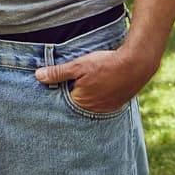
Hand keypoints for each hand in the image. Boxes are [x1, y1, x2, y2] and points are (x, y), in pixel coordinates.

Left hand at [34, 45, 159, 113]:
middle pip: (76, 104)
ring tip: (90, 84)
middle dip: (72, 95)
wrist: (136, 64)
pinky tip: (100, 87)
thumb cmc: (105, 64)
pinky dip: (99, 98)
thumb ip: (58, 73)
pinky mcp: (116, 105)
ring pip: (90, 105)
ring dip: (87, 97)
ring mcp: (106, 108)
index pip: (62, 100)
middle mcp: (92, 109)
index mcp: (80, 101)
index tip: (58, 85)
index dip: (60, 91)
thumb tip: (38, 76)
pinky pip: (102, 104)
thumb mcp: (78, 65)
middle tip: (76, 83)